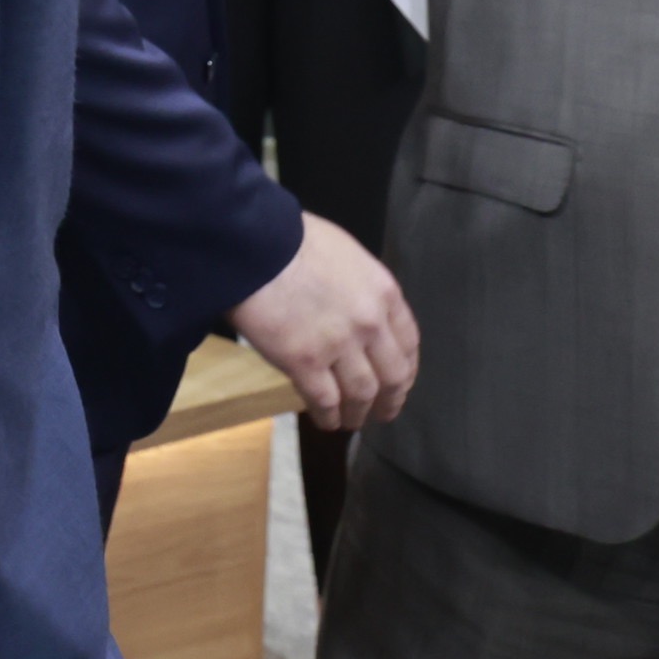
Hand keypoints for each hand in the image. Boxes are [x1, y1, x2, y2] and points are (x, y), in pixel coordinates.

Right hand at [228, 211, 417, 430]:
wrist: (250, 243)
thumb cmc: (289, 237)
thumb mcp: (343, 252)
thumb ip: (359, 285)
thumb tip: (351, 306)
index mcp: (383, 293)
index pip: (408, 342)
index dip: (406, 368)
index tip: (398, 381)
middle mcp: (370, 324)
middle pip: (392, 375)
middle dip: (390, 399)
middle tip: (383, 412)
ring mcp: (339, 345)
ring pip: (362, 394)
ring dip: (358, 412)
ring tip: (350, 420)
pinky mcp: (304, 362)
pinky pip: (325, 400)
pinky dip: (328, 415)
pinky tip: (325, 420)